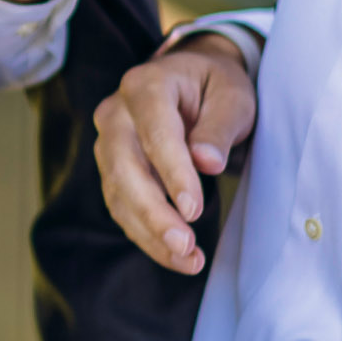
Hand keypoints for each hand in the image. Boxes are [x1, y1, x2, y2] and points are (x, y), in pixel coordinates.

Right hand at [93, 34, 256, 274]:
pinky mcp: (111, 169)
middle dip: (153, 212)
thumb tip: (207, 162)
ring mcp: (108, 142)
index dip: (173, 174)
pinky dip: (146, 235)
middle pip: (124, 168)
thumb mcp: (233, 97)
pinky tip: (175, 255)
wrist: (193, 81)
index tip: (193, 210)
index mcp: (145, 85)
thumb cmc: (215, 86)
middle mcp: (116, 113)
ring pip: (118, 193)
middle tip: (185, 245)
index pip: (155, 133)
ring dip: (150, 232)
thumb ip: (219, 127)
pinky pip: (122, 207)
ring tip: (188, 259)